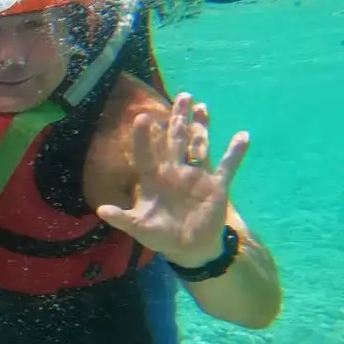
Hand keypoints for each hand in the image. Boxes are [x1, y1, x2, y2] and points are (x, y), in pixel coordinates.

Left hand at [96, 93, 248, 266]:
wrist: (188, 247)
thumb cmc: (160, 235)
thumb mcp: (139, 227)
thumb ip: (122, 218)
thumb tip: (100, 210)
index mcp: (154, 178)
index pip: (146, 153)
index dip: (143, 137)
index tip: (142, 117)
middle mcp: (174, 171)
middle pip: (175, 139)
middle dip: (178, 118)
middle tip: (182, 96)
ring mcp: (196, 176)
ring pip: (199, 145)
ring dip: (202, 127)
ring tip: (202, 106)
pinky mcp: (216, 185)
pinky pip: (227, 166)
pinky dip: (235, 153)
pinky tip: (242, 135)